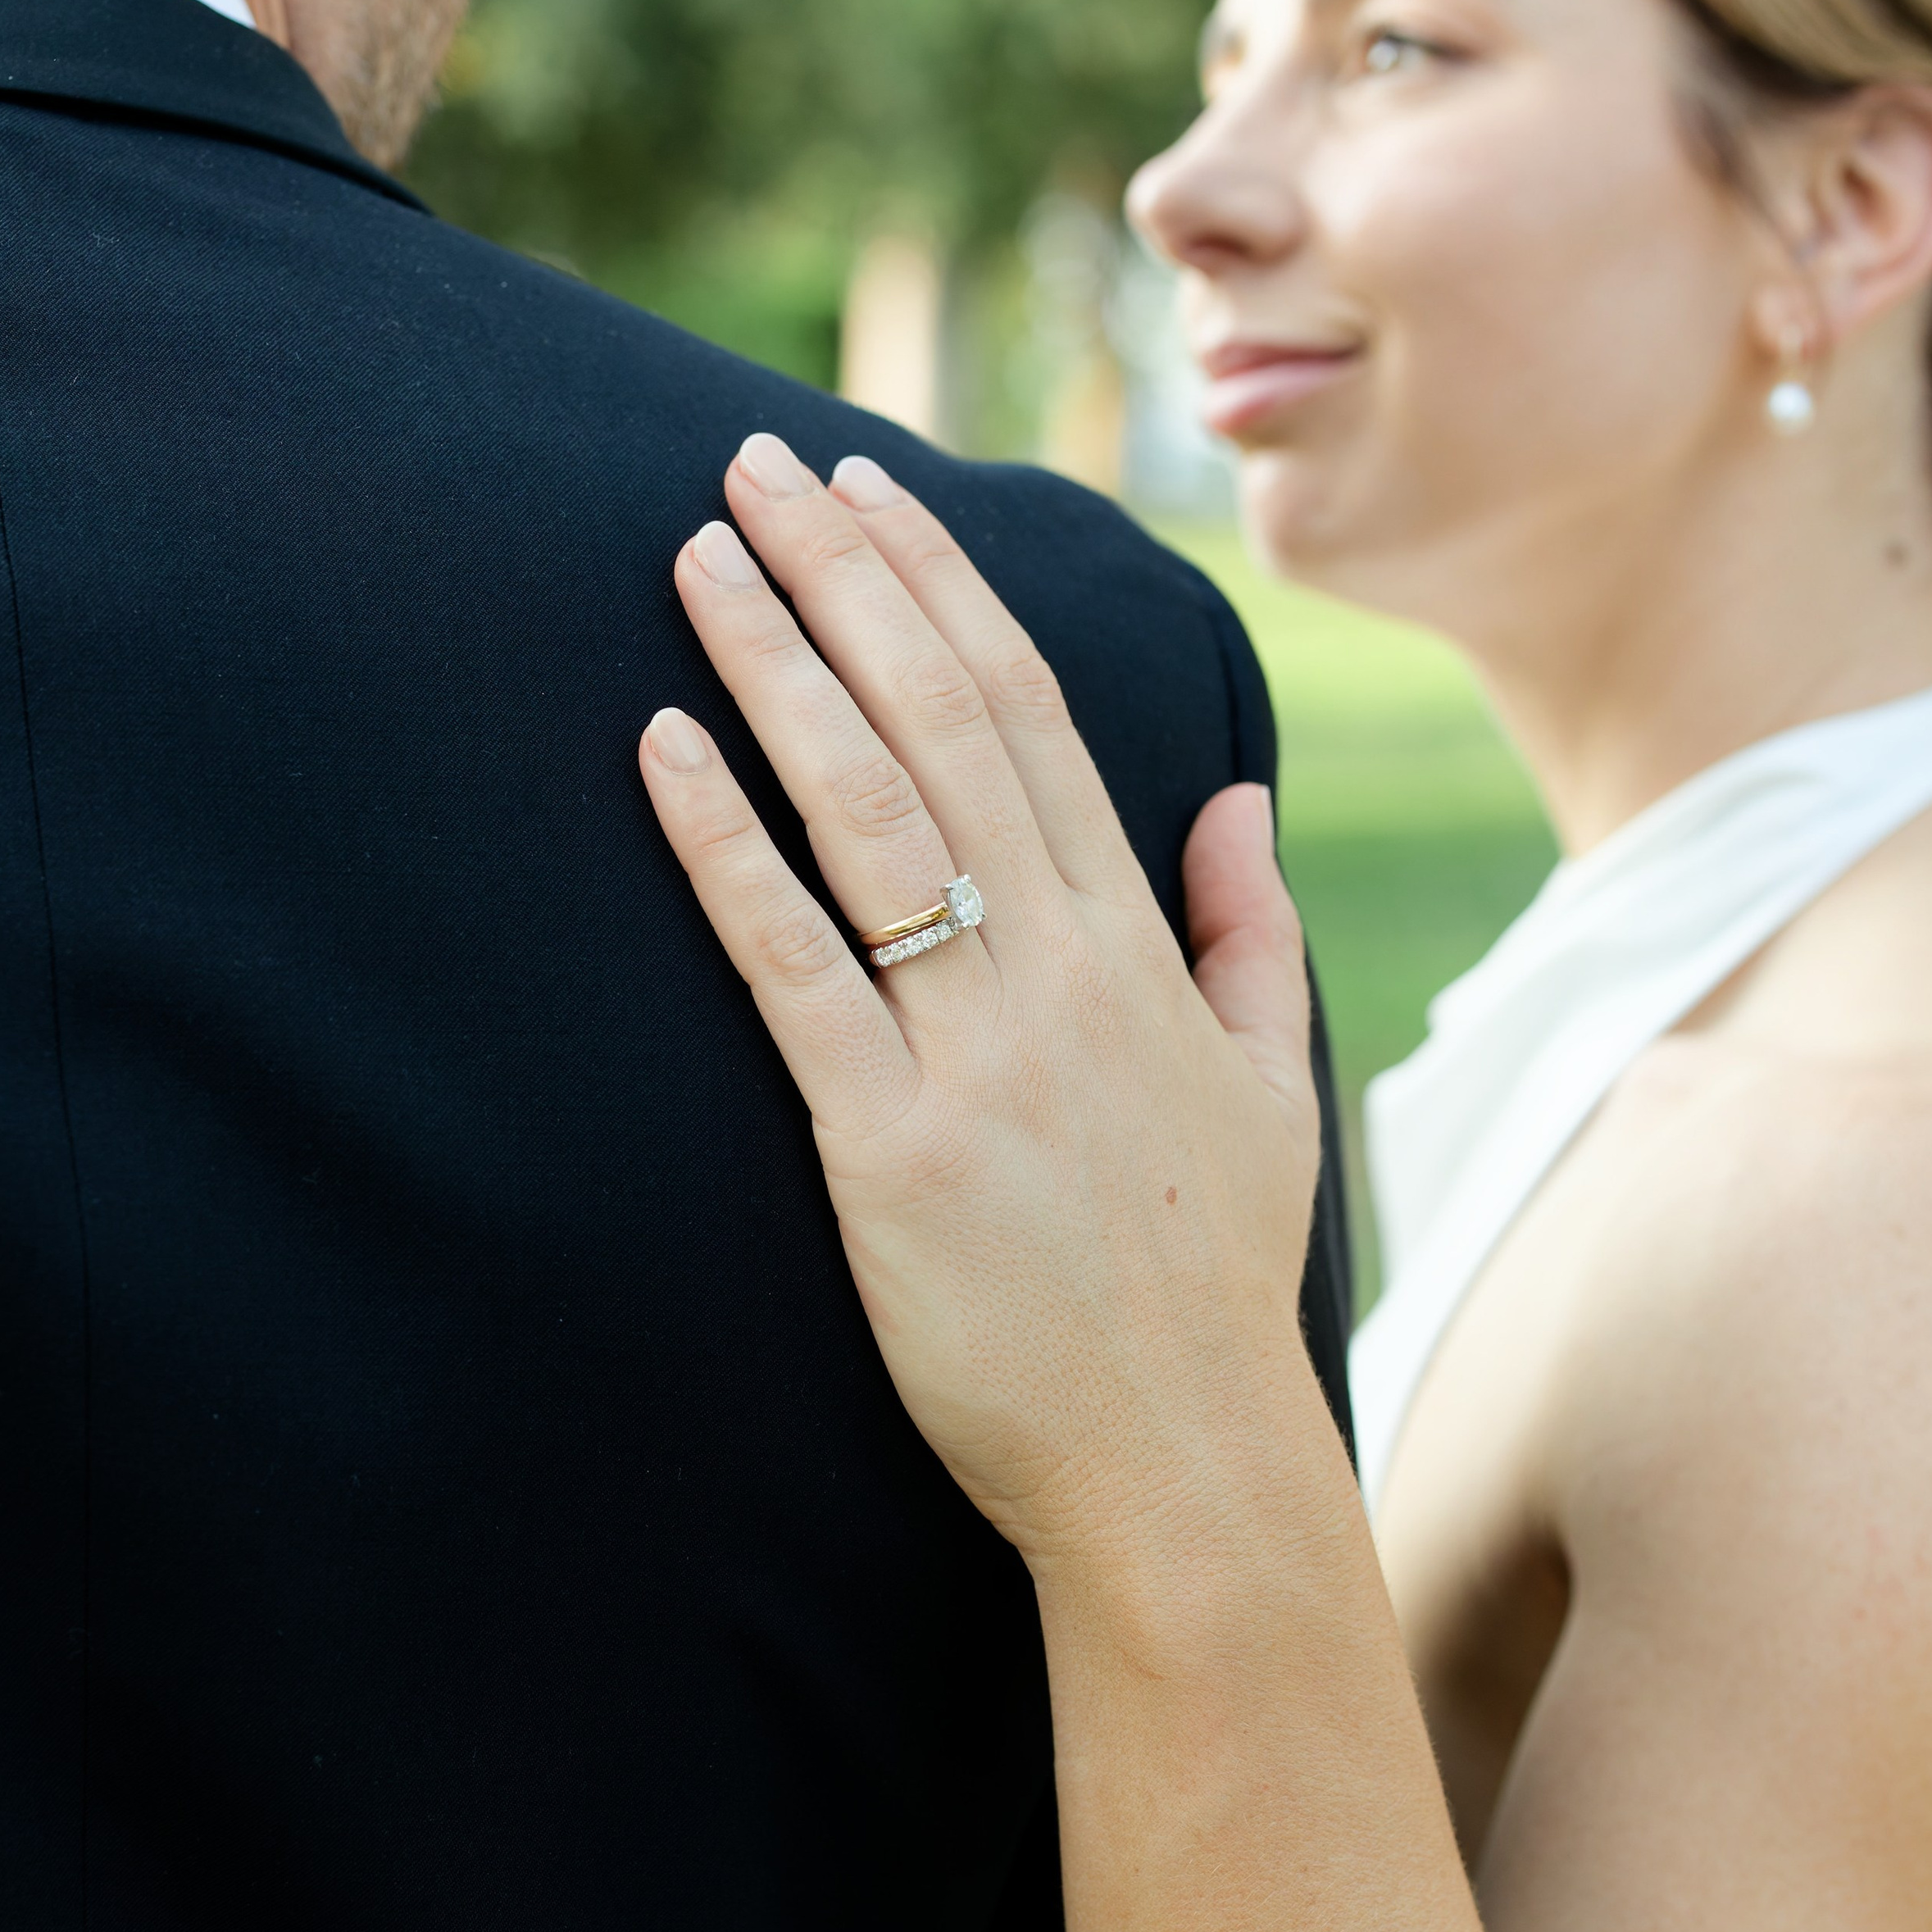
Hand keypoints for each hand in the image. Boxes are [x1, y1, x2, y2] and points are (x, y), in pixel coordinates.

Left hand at [637, 433, 1323, 1572]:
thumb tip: (1233, 802)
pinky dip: (725, 850)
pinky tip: (662, 750)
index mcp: (1138, 949)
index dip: (941, 588)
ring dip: (777, 673)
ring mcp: (976, 1054)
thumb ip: (1246, 937)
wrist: (1180, 1463)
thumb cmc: (1208, 1283)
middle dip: (844, 582)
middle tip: (753, 468)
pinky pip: (796, 967)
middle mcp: (1061, 973)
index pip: (1030, 717)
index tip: (871, 490)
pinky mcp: (887, 1149)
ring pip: (869, 816)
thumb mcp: (1269, 1092)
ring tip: (698, 562)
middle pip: (940, 728)